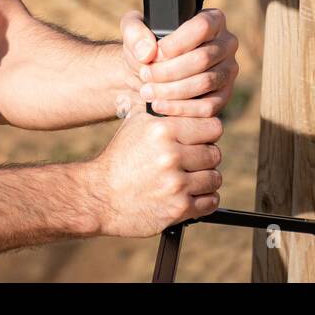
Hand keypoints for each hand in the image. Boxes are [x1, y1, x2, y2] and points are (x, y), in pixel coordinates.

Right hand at [89, 108, 221, 236]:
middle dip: (204, 158)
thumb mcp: (136, 124)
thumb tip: (192, 105)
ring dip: (204, 180)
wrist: (99, 196)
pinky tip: (189, 194)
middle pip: (215, 153)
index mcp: (163, 130)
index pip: (213, 127)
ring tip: (188, 179)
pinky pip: (211, 202)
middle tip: (190, 162)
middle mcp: (171, 155)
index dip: (207, 133)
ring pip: (215, 178)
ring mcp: (176, 184)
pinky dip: (204, 200)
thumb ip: (166, 112)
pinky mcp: (178, 209)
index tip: (200, 140)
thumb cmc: (119, 158)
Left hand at [118, 8, 239, 117]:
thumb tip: (148, 51)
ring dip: (172, 90)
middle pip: (202, 58)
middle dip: (168, 71)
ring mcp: (228, 71)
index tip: (154, 56)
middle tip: (145, 75)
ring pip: (205, 82)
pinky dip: (181, 109)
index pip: (202, 27)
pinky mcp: (223, 96)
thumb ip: (134, 31)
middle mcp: (226, 44)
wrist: (148, 74)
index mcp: (212, 20)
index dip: (176, 43)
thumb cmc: (146, 48)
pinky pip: (208, 107)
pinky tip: (160, 106)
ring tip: (148, 92)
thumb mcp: (133, 31)